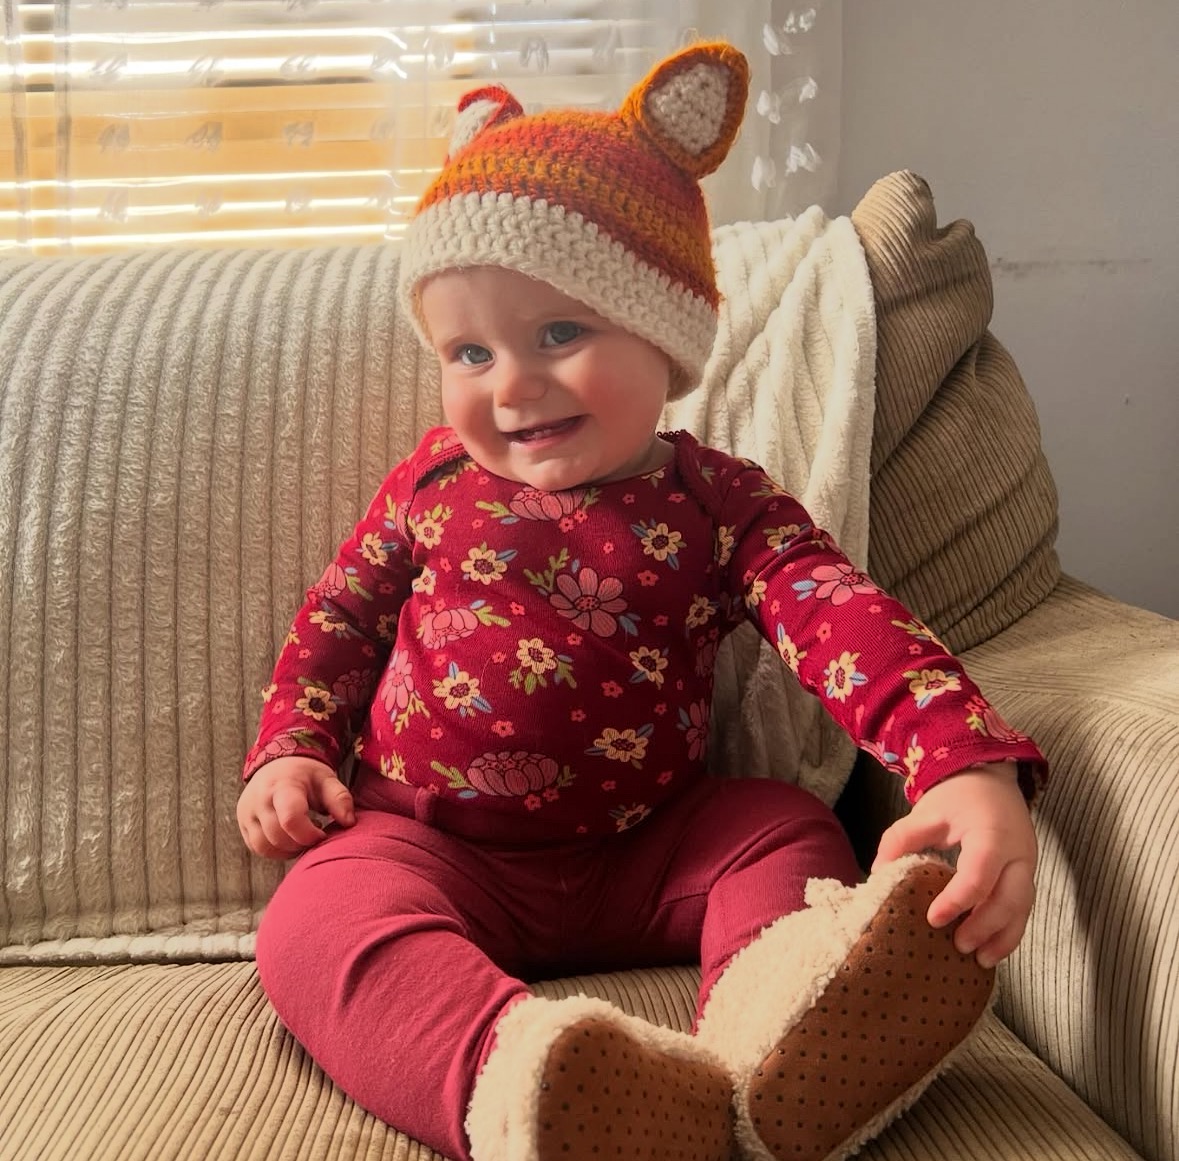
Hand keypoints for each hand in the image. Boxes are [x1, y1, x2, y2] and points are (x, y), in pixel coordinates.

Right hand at [237, 756, 355, 858]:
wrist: (277, 765)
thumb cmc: (305, 775)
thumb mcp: (327, 779)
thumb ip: (340, 799)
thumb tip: (349, 823)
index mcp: (283, 786)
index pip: (290, 818)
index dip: (309, 834)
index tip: (322, 832)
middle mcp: (259, 799)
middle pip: (277, 837)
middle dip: (300, 843)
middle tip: (315, 834)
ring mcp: (247, 813)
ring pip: (265, 847)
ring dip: (287, 850)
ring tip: (302, 835)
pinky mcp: (243, 824)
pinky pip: (257, 848)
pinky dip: (276, 850)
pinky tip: (289, 838)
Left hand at [872, 762, 1036, 967]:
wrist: (991, 780)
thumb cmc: (957, 797)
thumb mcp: (926, 811)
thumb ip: (901, 839)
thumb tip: (877, 874)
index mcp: (992, 833)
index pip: (979, 874)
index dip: (957, 900)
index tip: (933, 918)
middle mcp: (1018, 852)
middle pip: (1010, 898)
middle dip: (986, 927)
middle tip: (957, 946)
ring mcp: (1028, 865)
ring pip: (1023, 909)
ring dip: (1003, 937)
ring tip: (980, 961)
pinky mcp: (1027, 876)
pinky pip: (1023, 909)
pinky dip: (1009, 931)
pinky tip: (990, 949)